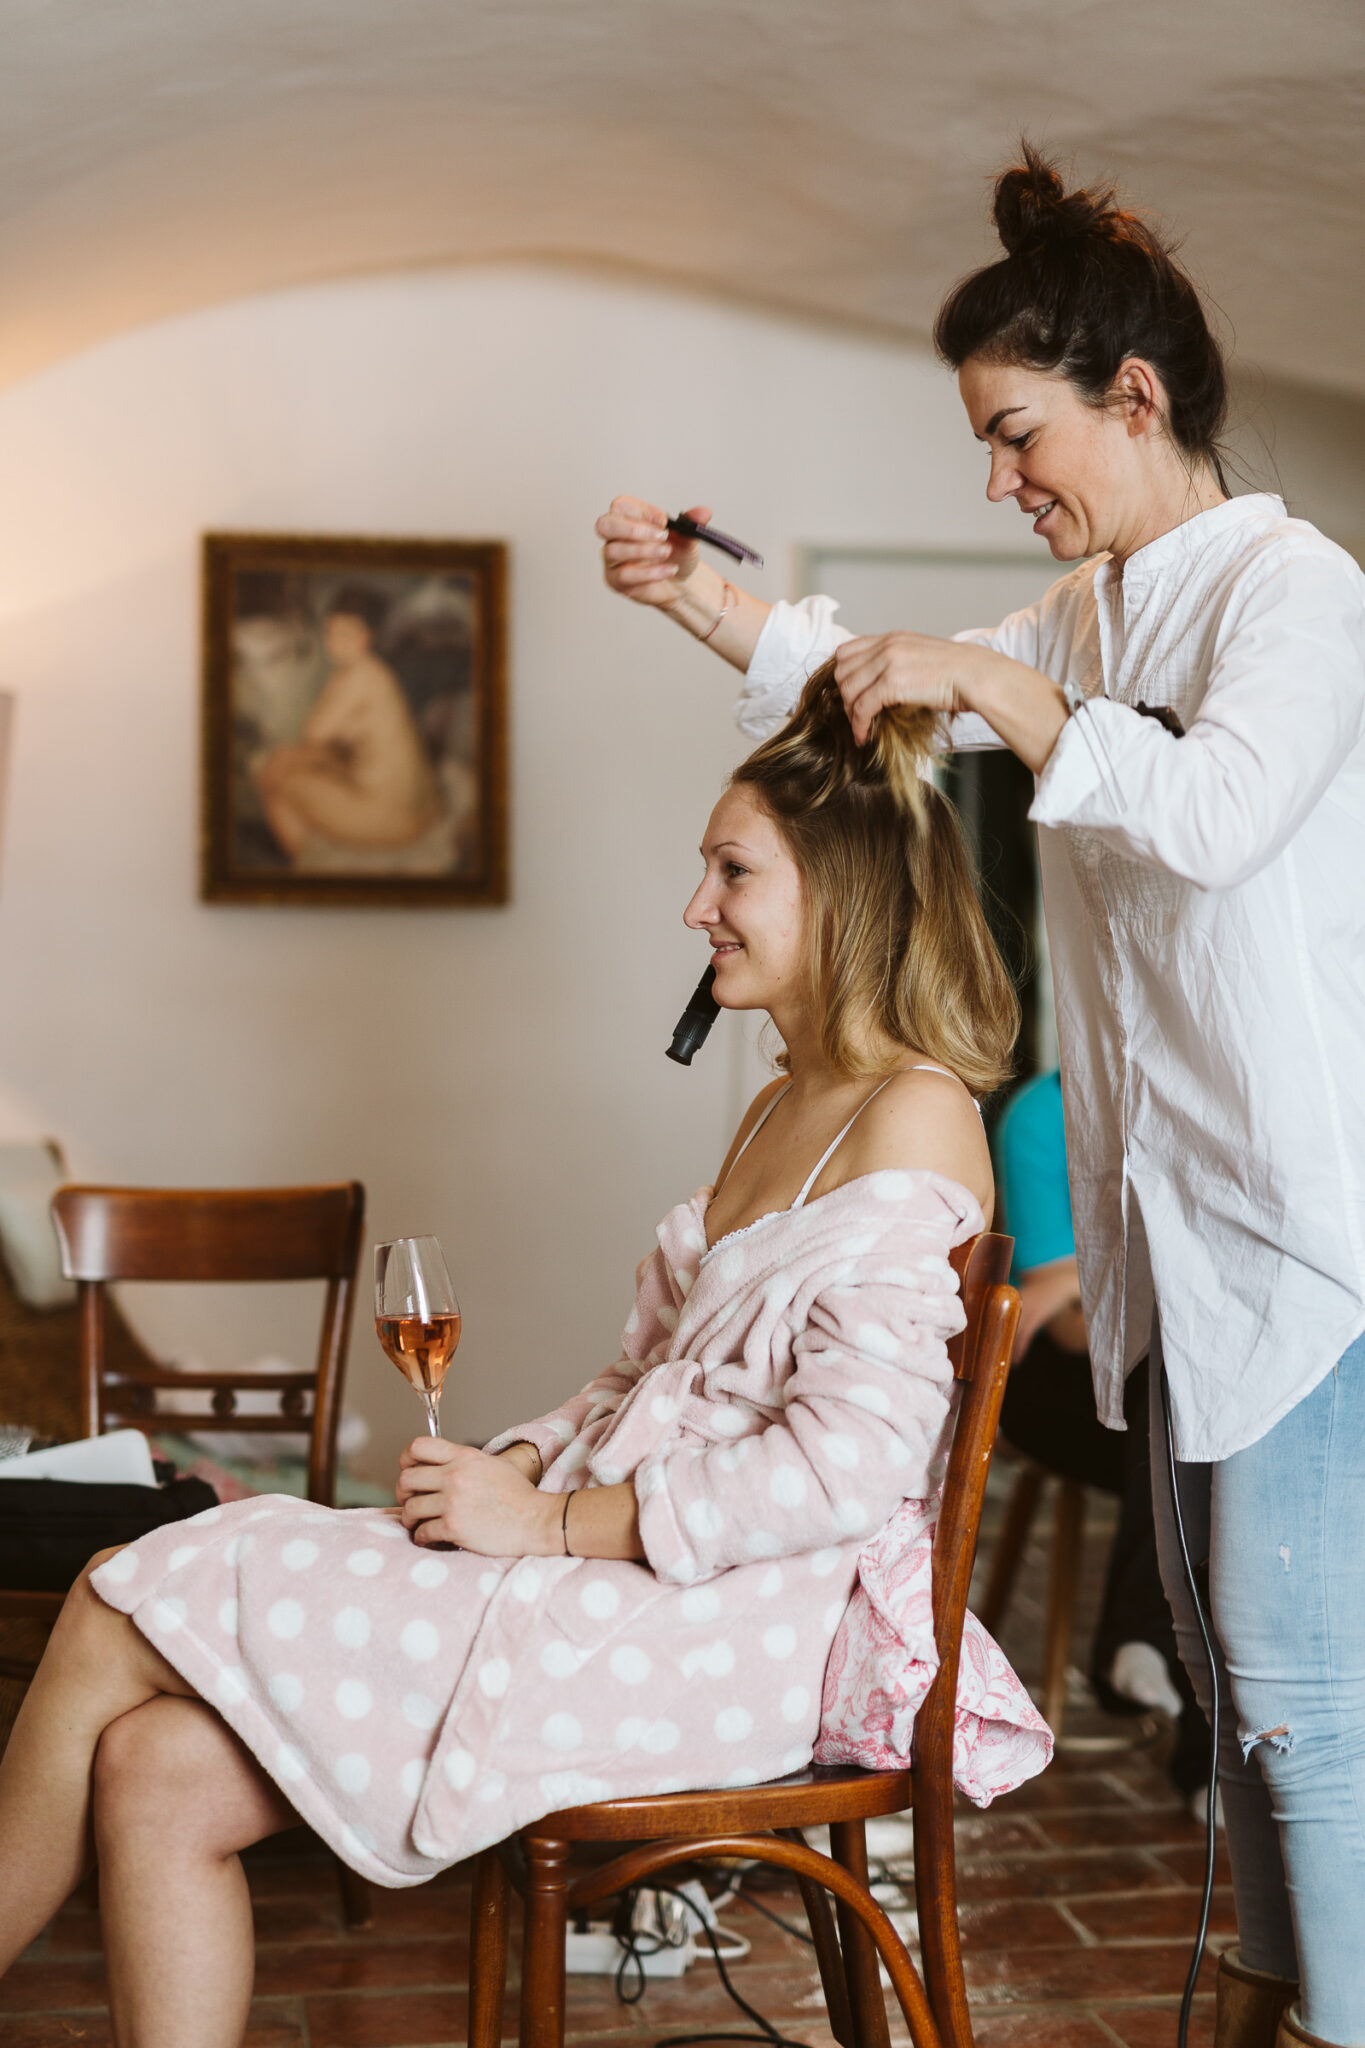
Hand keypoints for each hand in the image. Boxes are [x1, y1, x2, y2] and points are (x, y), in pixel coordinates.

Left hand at [395, 1438, 561, 1555]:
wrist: (534, 1520)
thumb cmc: (518, 1495)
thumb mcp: (493, 1464)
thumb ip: (465, 1461)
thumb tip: (443, 1464)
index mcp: (464, 1457)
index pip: (418, 1446)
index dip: (406, 1459)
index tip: (408, 1470)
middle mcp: (455, 1476)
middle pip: (407, 1479)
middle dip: (403, 1493)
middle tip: (410, 1501)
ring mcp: (453, 1502)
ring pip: (410, 1508)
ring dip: (410, 1518)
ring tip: (417, 1523)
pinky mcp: (454, 1527)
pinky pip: (422, 1532)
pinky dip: (421, 1537)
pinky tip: (427, 1537)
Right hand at [596, 495, 708, 608]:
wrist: (681, 583)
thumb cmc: (676, 555)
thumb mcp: (687, 536)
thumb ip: (692, 523)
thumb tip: (704, 512)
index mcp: (628, 518)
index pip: (621, 506)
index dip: (642, 511)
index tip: (664, 521)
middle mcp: (615, 536)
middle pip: (605, 524)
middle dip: (633, 529)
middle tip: (661, 535)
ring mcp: (612, 559)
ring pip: (614, 550)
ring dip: (644, 551)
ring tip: (667, 553)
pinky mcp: (615, 581)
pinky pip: (624, 575)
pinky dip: (649, 572)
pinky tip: (667, 570)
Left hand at [834, 633, 983, 744]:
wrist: (977, 677)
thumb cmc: (957, 673)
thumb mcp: (921, 657)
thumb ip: (897, 663)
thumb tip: (877, 685)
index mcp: (892, 638)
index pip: (846, 652)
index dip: (842, 677)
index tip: (850, 696)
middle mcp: (887, 646)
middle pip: (842, 671)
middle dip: (844, 697)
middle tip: (854, 716)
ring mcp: (889, 662)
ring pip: (848, 690)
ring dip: (850, 714)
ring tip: (861, 728)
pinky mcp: (893, 683)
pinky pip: (862, 707)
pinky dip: (860, 725)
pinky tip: (865, 736)